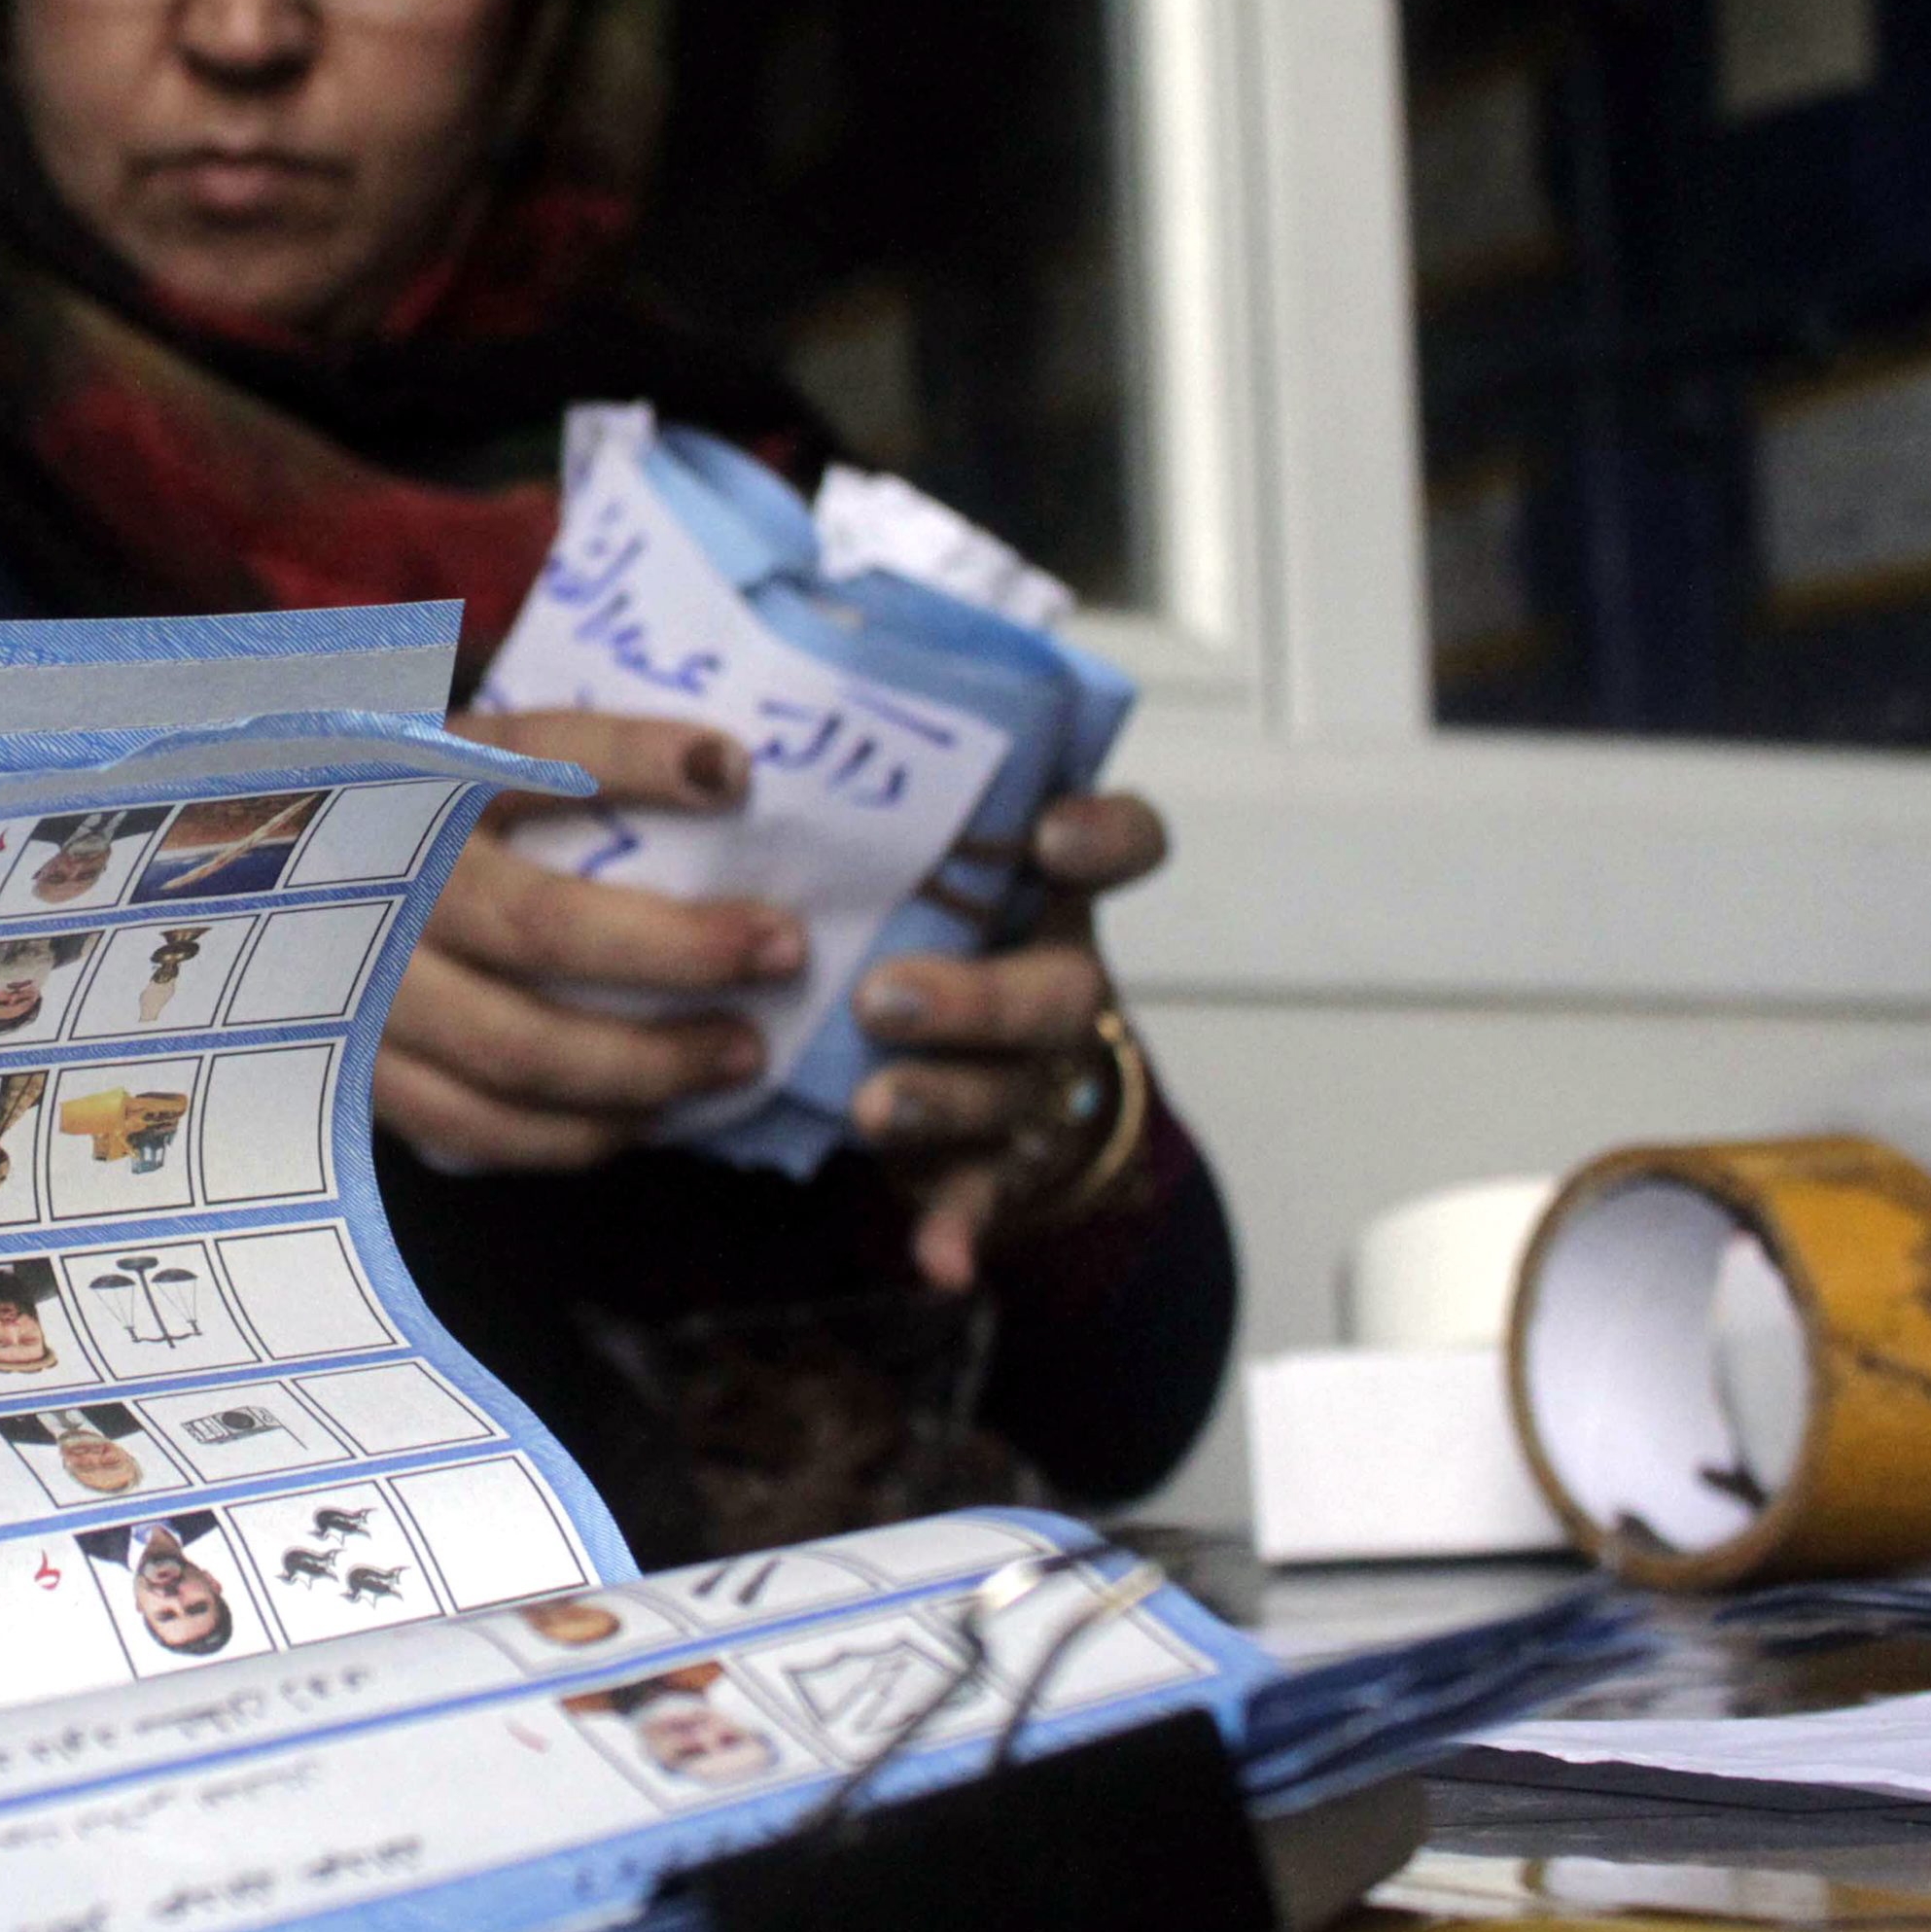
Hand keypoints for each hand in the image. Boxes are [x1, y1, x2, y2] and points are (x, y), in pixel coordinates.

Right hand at [379, 711, 807, 1170]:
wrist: (220, 885)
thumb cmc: (375, 816)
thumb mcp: (440, 755)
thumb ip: (556, 761)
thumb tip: (721, 771)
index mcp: (406, 778)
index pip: (530, 751)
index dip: (634, 757)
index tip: (734, 769)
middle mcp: (377, 879)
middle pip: (542, 927)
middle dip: (680, 949)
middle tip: (782, 951)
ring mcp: (353, 987)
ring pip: (514, 1049)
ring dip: (645, 1065)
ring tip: (739, 1057)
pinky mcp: (347, 1072)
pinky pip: (470, 1126)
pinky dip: (569, 1135)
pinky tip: (639, 1119)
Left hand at [849, 792, 1168, 1293]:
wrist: (965, 1041)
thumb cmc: (919, 912)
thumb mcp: (918, 839)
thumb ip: (881, 786)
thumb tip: (807, 672)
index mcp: (1048, 886)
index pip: (1123, 843)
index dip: (1104, 839)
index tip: (1048, 836)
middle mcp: (1057, 973)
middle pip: (1060, 988)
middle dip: (977, 997)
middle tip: (884, 997)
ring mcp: (1033, 1071)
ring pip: (1015, 1091)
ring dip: (949, 1101)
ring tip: (877, 1107)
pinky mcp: (997, 1155)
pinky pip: (988, 1195)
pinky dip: (962, 1227)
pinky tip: (942, 1258)